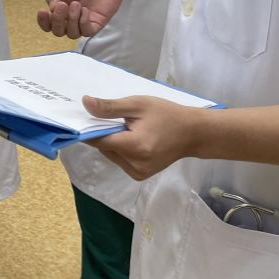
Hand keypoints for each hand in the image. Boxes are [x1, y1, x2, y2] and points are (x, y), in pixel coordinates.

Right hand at [37, 0, 127, 37]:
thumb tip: (51, 9)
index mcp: (60, 9)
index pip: (48, 23)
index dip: (43, 21)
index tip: (43, 11)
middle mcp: (70, 18)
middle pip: (58, 31)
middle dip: (57, 20)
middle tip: (62, 5)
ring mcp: (83, 23)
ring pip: (71, 34)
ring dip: (71, 20)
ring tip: (77, 4)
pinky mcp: (96, 24)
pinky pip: (86, 32)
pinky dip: (83, 22)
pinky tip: (85, 10)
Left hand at [82, 95, 204, 179]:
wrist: (193, 133)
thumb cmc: (166, 114)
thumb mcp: (138, 104)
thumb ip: (110, 107)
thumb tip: (85, 103)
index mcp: (134, 147)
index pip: (98, 141)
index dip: (89, 129)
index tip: (86, 117)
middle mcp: (134, 164)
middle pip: (104, 148)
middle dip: (105, 133)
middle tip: (120, 119)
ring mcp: (138, 173)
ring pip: (110, 154)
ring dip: (113, 142)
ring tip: (131, 129)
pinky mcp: (140, 176)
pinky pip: (120, 160)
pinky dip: (121, 150)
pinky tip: (135, 140)